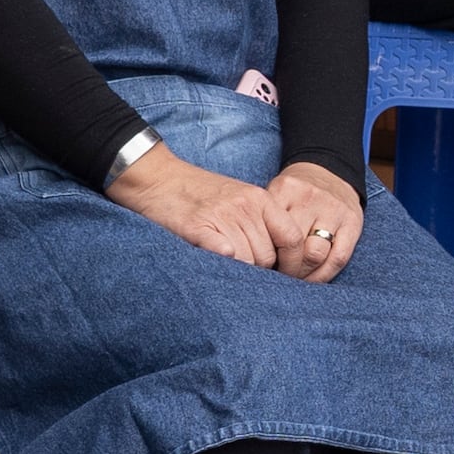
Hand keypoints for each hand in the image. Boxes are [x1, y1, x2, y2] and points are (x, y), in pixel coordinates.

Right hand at [111, 144, 292, 269]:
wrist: (160, 178)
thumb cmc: (202, 194)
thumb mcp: (240, 198)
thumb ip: (261, 222)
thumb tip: (280, 260)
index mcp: (260, 200)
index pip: (292, 237)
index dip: (292, 262)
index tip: (283, 274)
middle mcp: (245, 206)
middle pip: (267, 256)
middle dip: (258, 270)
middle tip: (243, 273)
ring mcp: (221, 215)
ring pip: (246, 260)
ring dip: (237, 272)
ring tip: (225, 269)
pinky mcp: (197, 226)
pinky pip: (221, 251)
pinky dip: (222, 260)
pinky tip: (219, 262)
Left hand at [262, 159, 366, 283]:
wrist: (330, 172)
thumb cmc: (296, 194)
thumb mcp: (276, 195)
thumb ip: (265, 219)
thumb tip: (254, 258)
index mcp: (285, 189)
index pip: (270, 230)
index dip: (264, 256)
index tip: (262, 267)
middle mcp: (309, 198)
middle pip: (292, 245)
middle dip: (284, 268)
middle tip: (278, 276)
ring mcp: (333, 209)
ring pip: (314, 255)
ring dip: (303, 275)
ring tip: (296, 278)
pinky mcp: (352, 221)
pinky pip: (338, 258)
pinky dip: (324, 275)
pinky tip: (314, 279)